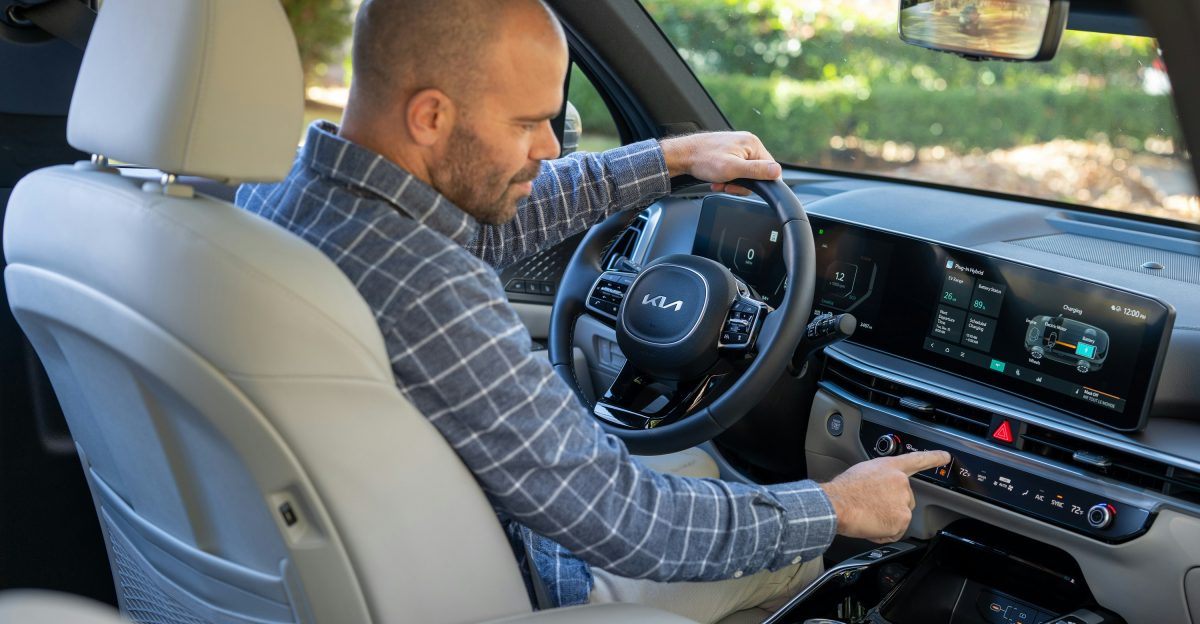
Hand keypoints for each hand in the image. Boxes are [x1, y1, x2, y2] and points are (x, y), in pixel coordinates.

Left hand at [659, 131, 781, 195]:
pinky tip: (716, 179)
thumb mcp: (733, 169)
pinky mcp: (729, 152)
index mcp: (753, 144)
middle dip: (740, 183)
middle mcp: (747, 143)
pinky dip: (726, 178)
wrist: (682, 155)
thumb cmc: (704, 159)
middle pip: (756, 173)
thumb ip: (756, 171)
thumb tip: (778, 171)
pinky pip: (735, 170)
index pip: (770, 168)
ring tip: (718, 181)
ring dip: (731, 182)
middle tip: (725, 183)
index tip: (741, 186)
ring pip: (744, 174)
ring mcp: (738, 147)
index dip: (757, 182)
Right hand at [819, 450, 950, 543]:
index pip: (917, 460)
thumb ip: (879, 478)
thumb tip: (879, 490)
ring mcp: (903, 501)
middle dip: (891, 506)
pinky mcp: (901, 519)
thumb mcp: (862, 473)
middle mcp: (901, 482)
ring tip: (868, 515)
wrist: (837, 504)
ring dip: (886, 521)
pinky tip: (870, 524)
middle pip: (905, 499)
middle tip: (871, 507)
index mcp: (890, 468)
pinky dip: (884, 533)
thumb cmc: (843, 490)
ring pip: (899, 517)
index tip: (946, 457)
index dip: (934, 458)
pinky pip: (895, 533)